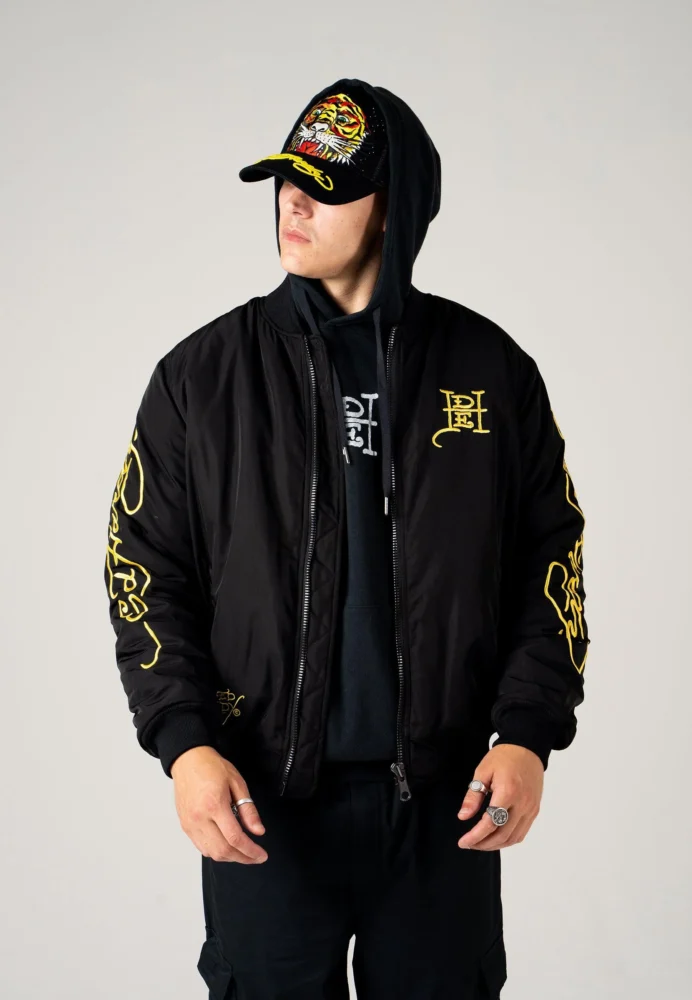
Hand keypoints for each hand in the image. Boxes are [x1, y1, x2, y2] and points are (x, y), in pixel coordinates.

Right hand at [170, 745, 267, 863]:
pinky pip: (201, 847)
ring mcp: (190, 824)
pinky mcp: (185, 826)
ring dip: (229, 858)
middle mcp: (199, 818)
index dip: (251, 851)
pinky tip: (226, 846)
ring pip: (211, 853)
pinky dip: (216, 852)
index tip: (261, 855)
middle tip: (255, 857)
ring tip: (243, 852)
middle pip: (223, 851)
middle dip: (242, 858)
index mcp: (214, 805)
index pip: (235, 838)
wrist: (188, 760)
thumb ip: (248, 809)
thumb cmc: (211, 767)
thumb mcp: (237, 782)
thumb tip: (258, 831)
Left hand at [456, 744, 543, 849]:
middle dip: (483, 844)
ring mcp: (531, 809)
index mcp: (508, 792)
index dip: (475, 836)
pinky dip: (508, 840)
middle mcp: (522, 804)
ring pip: (513, 838)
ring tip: (480, 843)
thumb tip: (463, 817)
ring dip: (496, 845)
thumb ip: (473, 796)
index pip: (490, 824)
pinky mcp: (534, 810)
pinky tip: (496, 838)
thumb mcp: (482, 772)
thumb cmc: (504, 757)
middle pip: (502, 835)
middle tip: (469, 844)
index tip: (463, 842)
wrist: (527, 748)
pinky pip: (522, 832)